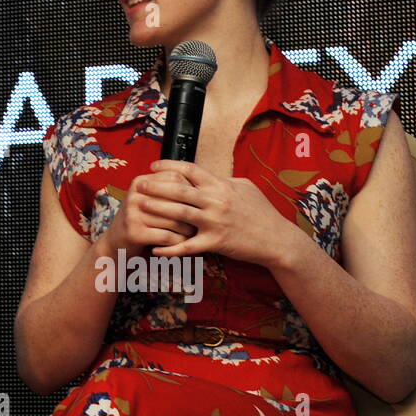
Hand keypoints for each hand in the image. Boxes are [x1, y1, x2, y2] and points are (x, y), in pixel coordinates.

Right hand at [106, 167, 198, 254]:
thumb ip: (168, 189)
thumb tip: (200, 187)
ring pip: (175, 219)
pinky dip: (178, 242)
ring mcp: (134, 214)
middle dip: (193, 210)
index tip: (198, 200)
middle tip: (201, 219)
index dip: (191, 188)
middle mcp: (136, 195)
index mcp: (141, 182)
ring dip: (188, 229)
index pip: (175, 177)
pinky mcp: (135, 233)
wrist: (115, 242)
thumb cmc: (141, 219)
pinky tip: (181, 244)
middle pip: (177, 198)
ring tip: (193, 233)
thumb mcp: (149, 199)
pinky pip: (167, 237)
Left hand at [141, 159, 292, 265]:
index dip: (169, 165)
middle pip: (179, 189)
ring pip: (179, 214)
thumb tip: (209, 173)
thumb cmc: (262, 212)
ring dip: (157, 210)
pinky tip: (155, 249)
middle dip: (155, 185)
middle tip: (138, 184)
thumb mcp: (246, 188)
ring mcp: (214, 222)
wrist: (277, 240)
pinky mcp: (215, 243)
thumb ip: (224, 180)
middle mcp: (215, 201)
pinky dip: (170, 248)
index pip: (190, 169)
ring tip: (139, 206)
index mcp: (221, 186)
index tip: (153, 165)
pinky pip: (188, 246)